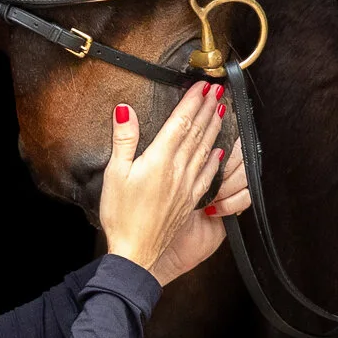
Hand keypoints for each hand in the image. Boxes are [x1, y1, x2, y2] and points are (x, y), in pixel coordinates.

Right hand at [98, 84, 231, 279]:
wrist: (136, 252)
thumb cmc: (121, 216)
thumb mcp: (114, 174)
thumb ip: (123, 140)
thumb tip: (124, 110)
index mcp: (159, 160)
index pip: (180, 123)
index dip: (192, 102)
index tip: (202, 85)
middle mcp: (178, 170)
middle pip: (197, 133)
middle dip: (208, 109)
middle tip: (218, 90)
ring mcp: (187, 186)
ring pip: (205, 150)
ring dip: (215, 128)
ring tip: (222, 111)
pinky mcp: (190, 201)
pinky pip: (208, 175)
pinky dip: (215, 160)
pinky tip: (219, 152)